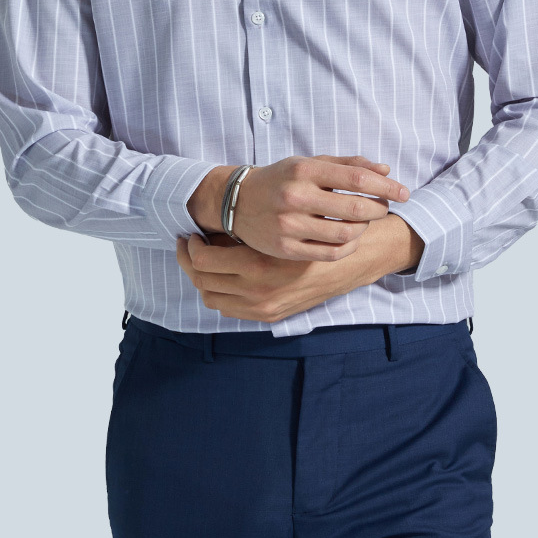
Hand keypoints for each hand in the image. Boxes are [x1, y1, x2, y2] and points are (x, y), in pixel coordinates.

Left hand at [176, 226, 395, 323]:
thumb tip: (210, 226)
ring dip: (201, 278)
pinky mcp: (271, 316)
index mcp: (256, 265)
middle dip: (188, 261)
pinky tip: (221, 275)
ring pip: (212, 298)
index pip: (202, 261)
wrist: (350, 260)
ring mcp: (263, 307)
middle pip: (202, 281)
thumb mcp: (281, 221)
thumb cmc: (314, 230)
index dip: (190, 247)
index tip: (190, 234)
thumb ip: (246, 227)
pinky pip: (229, 309)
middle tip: (188, 244)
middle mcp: (256, 291)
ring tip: (201, 259)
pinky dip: (218, 293)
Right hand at [230, 154, 409, 262]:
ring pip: (345, 234)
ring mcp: (289, 225)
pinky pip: (329, 253)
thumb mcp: (309, 164)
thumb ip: (347, 165)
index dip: (386, 187)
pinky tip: (351, 238)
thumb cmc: (281, 179)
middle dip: (380, 209)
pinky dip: (348, 247)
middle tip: (385, 208)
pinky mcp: (286, 248)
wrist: (238, 202)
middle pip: (355, 208)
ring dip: (365, 229)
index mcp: (304, 170)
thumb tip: (385, 171)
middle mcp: (295, 197)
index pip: (357, 179)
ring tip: (366, 222)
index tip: (403, 193)